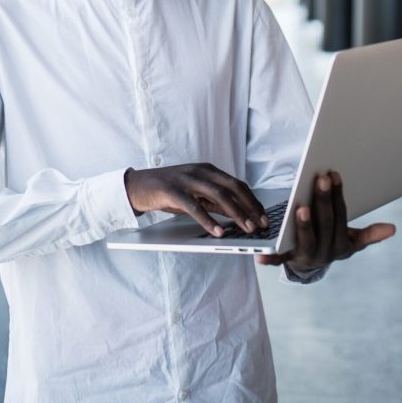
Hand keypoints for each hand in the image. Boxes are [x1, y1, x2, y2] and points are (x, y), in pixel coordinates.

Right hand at [124, 163, 269, 236]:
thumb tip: (238, 213)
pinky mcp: (172, 190)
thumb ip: (214, 201)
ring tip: (246, 229)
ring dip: (235, 213)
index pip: (237, 184)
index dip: (253, 201)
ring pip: (218, 195)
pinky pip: (194, 206)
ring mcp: (186, 179)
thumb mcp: (195, 194)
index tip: (264, 217)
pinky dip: (208, 220)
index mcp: (208, 170)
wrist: (137, 186)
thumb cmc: (168, 191)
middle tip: (261, 224)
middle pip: (232, 187)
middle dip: (250, 206)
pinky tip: (218, 232)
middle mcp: (200, 171)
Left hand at [256, 171, 395, 270]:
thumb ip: (370, 235)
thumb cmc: (331, 243)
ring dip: (304, 225)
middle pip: (325, 223)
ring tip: (300, 207)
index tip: (333, 175)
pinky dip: (270, 258)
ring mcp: (307, 256)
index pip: (340, 216)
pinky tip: (260, 255)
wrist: (310, 267)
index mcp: (341, 243)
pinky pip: (279, 260)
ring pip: (306, 239)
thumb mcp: (351, 241)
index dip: (337, 196)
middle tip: (319, 178)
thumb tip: (393, 229)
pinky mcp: (288, 261)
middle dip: (322, 200)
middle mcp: (326, 251)